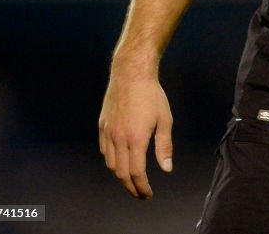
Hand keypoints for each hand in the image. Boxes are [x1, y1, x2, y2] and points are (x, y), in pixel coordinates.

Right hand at [98, 71, 173, 198]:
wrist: (131, 74)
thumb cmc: (152, 95)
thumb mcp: (165, 120)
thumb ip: (164, 146)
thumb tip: (166, 169)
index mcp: (136, 139)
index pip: (136, 173)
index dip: (142, 188)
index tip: (148, 194)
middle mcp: (119, 138)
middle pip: (121, 173)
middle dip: (131, 187)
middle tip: (141, 193)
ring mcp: (108, 132)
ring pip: (110, 164)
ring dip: (120, 175)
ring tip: (132, 178)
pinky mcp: (102, 126)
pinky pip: (104, 151)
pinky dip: (112, 161)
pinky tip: (120, 160)